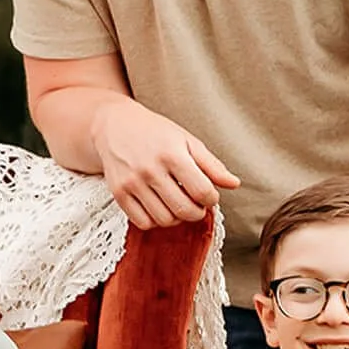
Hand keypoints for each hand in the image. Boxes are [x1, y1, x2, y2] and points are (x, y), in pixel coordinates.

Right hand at [87, 96, 239, 228]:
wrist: (115, 125)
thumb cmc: (155, 132)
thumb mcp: (187, 141)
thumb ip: (212, 165)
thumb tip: (234, 184)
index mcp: (172, 154)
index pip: (202, 192)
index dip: (211, 199)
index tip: (209, 195)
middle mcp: (150, 170)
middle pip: (184, 210)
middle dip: (197, 212)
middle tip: (196, 204)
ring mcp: (132, 183)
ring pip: (164, 220)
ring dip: (177, 218)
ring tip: (177, 204)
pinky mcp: (118, 193)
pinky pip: (143, 222)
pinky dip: (156, 221)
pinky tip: (159, 207)